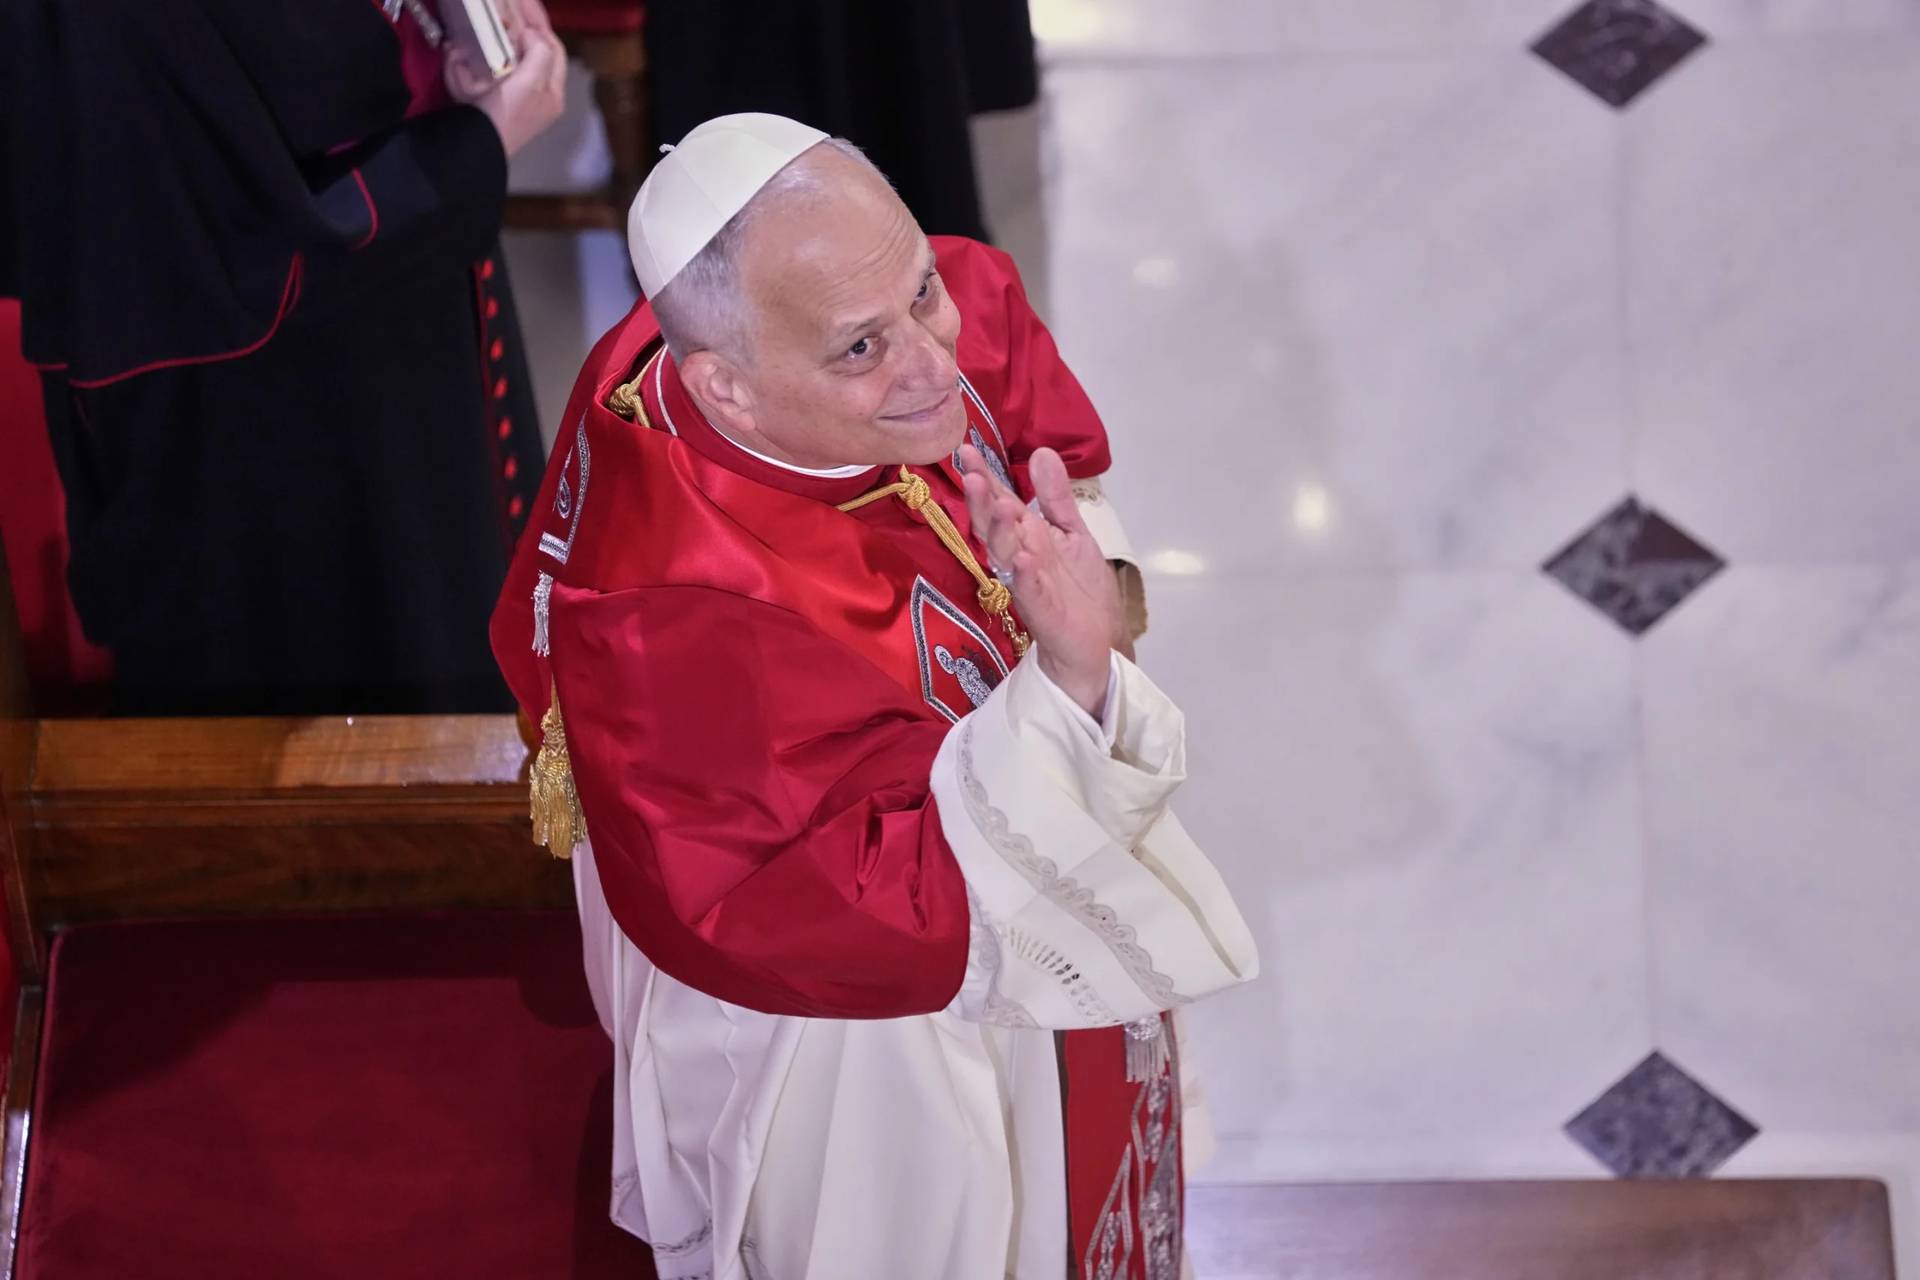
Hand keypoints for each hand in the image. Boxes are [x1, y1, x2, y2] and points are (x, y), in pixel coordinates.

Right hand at [446, 0, 567, 156]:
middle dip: (525, 28)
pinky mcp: (492, 101)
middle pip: (536, 53)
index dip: (542, 25)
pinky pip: (488, 71)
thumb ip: (539, 55)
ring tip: (497, 20)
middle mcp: (538, 96)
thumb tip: (532, 37)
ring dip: (504, 38)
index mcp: (552, 93)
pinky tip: (473, 44)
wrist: (474, 145)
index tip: (526, 4)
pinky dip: (483, 54)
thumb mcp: (530, 83)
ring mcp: (515, 99)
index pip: (554, 50)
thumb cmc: (506, 114)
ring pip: (512, 59)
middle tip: (513, 6)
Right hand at [959, 445, 1124, 718]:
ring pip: (1006, 557)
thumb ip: (1056, 498)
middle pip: (994, 527)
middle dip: (981, 502)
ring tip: (998, 506)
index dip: (984, 478)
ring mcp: (1029, 586)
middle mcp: (1020, 558)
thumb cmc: (1081, 591)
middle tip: (971, 475)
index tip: (967, 449)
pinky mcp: (1044, 614)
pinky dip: (1026, 576)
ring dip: (1000, 533)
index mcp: (1027, 537)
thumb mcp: (1072, 534)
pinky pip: (1030, 593)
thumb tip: (1042, 451)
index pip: (999, 502)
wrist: (1099, 643)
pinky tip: (1024, 559)